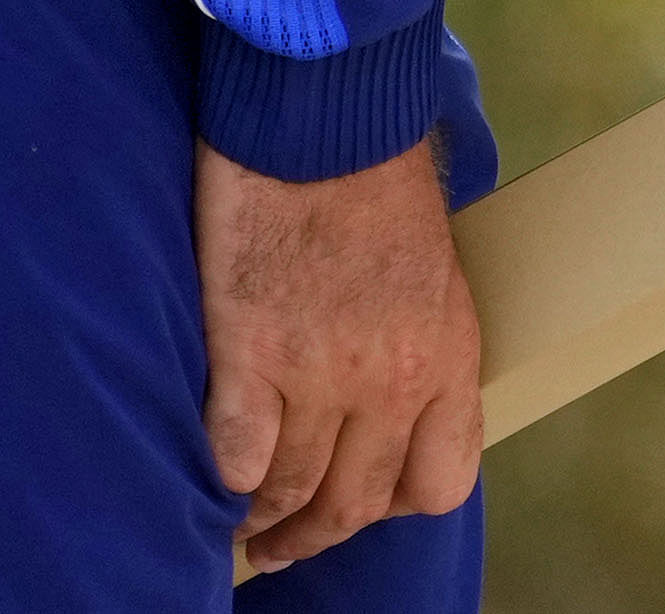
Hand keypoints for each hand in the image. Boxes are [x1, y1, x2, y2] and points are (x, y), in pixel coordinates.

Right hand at [197, 138, 482, 570]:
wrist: (326, 123)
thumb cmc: (376, 182)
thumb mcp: (434, 272)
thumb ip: (418, 342)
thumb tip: (391, 403)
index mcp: (448, 355)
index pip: (441, 480)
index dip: (397, 504)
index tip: (363, 504)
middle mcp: (393, 378)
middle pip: (356, 501)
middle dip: (317, 533)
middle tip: (283, 542)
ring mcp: (320, 371)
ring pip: (291, 489)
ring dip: (262, 517)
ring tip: (242, 522)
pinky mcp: (250, 352)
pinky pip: (235, 455)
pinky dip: (223, 477)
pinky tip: (216, 475)